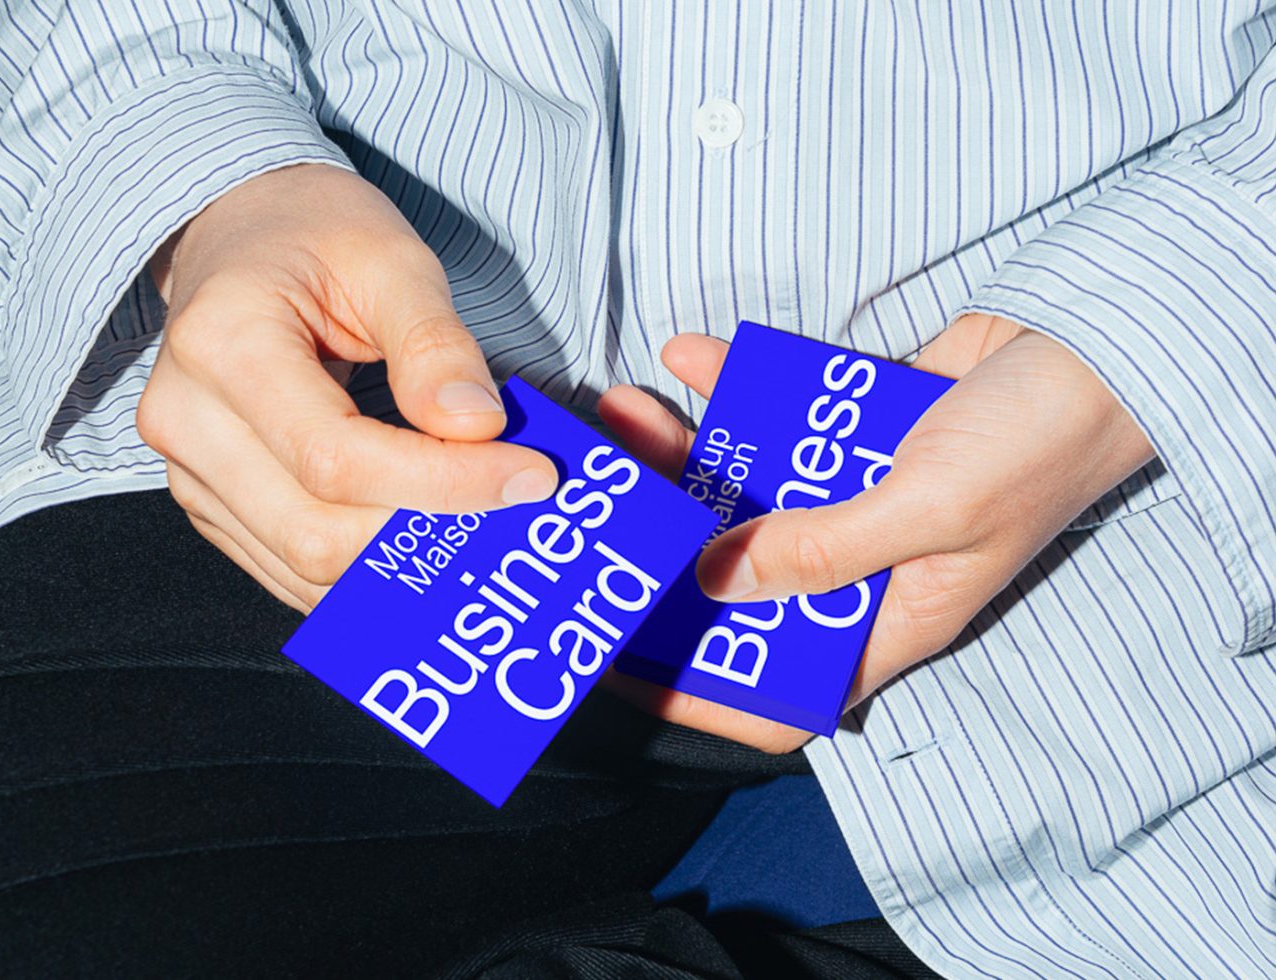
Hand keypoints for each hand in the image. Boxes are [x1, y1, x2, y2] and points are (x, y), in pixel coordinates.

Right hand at [137, 164, 557, 610]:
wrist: (243, 234)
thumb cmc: (313, 234)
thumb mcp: (391, 259)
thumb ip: (435, 344)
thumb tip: (476, 428)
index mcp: (221, 344)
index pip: (337, 458)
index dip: (441, 482)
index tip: (527, 475)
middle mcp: (186, 420)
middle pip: (315, 531)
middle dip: (426, 531)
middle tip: (511, 500)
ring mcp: (190, 471)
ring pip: (304, 566)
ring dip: (401, 559)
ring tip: (477, 518)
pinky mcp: (212, 503)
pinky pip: (292, 569)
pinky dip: (366, 567)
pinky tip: (422, 532)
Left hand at [599, 315, 1155, 752]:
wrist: (1097, 344)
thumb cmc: (1038, 443)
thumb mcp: (931, 510)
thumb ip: (821, 548)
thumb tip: (712, 581)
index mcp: (886, 618)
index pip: (777, 690)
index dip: (697, 692)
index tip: (617, 660)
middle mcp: (856, 565)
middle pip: (735, 580)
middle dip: (660, 546)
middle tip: (598, 508)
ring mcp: (848, 495)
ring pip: (740, 490)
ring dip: (679, 455)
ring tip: (624, 412)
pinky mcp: (847, 430)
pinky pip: (771, 417)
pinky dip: (732, 387)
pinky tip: (689, 353)